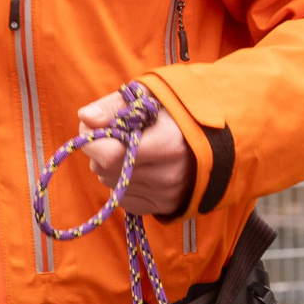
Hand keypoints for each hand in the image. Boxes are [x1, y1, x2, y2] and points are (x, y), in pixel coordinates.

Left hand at [75, 89, 198, 217]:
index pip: (108, 155)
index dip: (93, 139)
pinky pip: (124, 200)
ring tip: (135, 150)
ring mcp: (167, 195)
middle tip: (118, 135)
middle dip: (101, 151)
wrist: (219, 139)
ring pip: (111, 185)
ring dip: (112, 168)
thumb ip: (114, 106)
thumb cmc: (180, 112)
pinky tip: (140, 168)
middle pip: (105, 171)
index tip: (96, 125)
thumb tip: (84, 118)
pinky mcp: (165, 207)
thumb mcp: (150, 96)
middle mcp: (167, 176)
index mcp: (166, 145)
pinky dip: (124, 183)